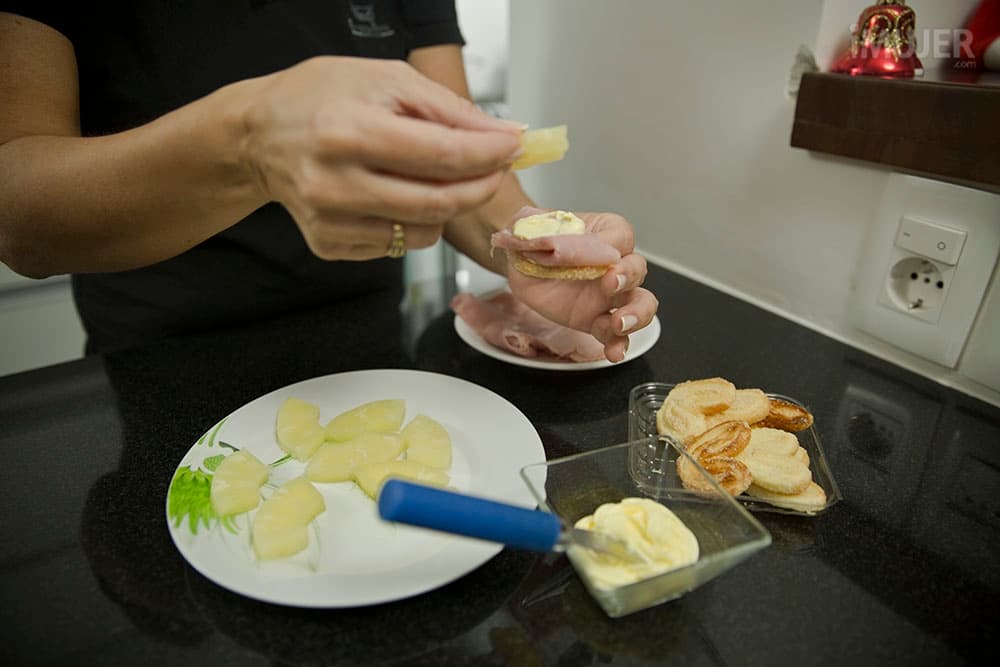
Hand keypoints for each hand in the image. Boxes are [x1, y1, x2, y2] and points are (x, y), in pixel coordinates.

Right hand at [241, 56, 522, 259]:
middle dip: (480, 185)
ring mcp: (329, 220)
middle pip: (438, 203)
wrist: (259, 134)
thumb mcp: (385, 79)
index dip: (489, 154)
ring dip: (446, 206)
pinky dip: (412, 221)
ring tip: (433, 176)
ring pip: (423, 232)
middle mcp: (334, 183)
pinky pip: (397, 245)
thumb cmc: (321, 96)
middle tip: (492, 167)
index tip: (513, 146)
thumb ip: (448, 110)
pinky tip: (395, 193)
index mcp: (348, 132)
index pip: (442, 156)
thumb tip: (504, 136)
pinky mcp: (328, 244)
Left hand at [506, 208, 658, 362]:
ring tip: (619, 323)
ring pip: (639, 303)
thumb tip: (545, 242)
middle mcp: (615, 264)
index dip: (607, 245)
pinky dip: (617, 344)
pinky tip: (614, 352)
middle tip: (611, 283)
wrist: (522, 262)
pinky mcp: (596, 319)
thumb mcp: (532, 227)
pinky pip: (615, 334)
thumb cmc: (537, 240)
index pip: (619, 235)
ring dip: (635, 314)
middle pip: (637, 269)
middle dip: (629, 277)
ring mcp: (609, 295)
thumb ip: (540, 231)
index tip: (586, 251)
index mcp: (605, 233)